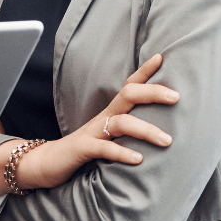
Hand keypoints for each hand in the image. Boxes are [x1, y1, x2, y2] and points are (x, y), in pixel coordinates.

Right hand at [0, 54, 179, 197]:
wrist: (44, 164)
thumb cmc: (82, 151)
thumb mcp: (107, 137)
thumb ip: (126, 131)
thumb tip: (158, 130)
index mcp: (110, 113)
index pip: (129, 86)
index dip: (145, 71)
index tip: (162, 57)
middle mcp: (102, 118)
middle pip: (129, 95)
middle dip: (153, 92)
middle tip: (177, 96)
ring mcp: (92, 132)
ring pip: (121, 123)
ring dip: (146, 130)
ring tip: (167, 140)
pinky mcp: (82, 149)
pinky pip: (104, 149)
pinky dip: (122, 153)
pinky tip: (138, 159)